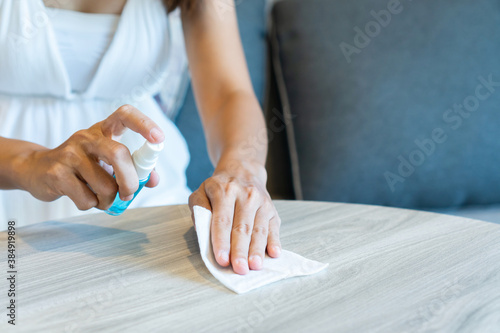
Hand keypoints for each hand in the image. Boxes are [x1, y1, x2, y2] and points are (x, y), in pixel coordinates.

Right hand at [14, 105, 163, 210]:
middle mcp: (86, 137)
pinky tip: (83, 196)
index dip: (145, 124)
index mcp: (103, 130)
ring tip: (101, 196)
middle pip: (118, 154)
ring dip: (109, 199)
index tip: (159, 138)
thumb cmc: (81, 166)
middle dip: (130, 180)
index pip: (125, 115)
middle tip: (129, 193)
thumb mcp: (106, 161)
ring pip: (105, 185)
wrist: (36, 169)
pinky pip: (87, 199)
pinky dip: (92, 205)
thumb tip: (153, 180)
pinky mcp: (57, 173)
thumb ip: (133, 168)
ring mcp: (69, 154)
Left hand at [189, 160, 281, 274]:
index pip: (222, 220)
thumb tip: (203, 231)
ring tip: (255, 266)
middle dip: (240, 250)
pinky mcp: (272, 209)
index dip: (222, 241)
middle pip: (242, 227)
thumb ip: (199, 209)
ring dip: (257, 249)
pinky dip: (274, 241)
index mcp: (224, 190)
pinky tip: (274, 254)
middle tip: (239, 268)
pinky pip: (273, 227)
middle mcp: (245, 195)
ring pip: (259, 229)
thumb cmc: (219, 188)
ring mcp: (261, 201)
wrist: (242, 171)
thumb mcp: (202, 192)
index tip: (222, 259)